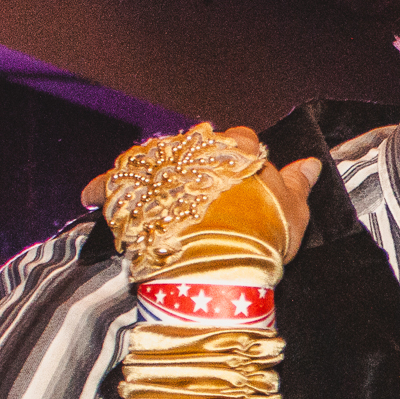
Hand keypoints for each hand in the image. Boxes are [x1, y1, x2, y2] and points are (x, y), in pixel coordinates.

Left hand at [81, 127, 320, 258]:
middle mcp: (197, 150)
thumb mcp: (293, 210)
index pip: (242, 141)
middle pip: (195, 146)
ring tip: (151, 189)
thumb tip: (311, 164)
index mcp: (239, 151)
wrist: (218, 257)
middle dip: (196, 161)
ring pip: (154, 158)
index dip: (242, 157)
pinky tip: (88, 195)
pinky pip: (108, 184)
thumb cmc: (261, 233)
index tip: (242, 174)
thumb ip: (299, 184)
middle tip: (199, 188)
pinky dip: (98, 189)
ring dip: (153, 171)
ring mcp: (163, 168)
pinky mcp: (132, 190)